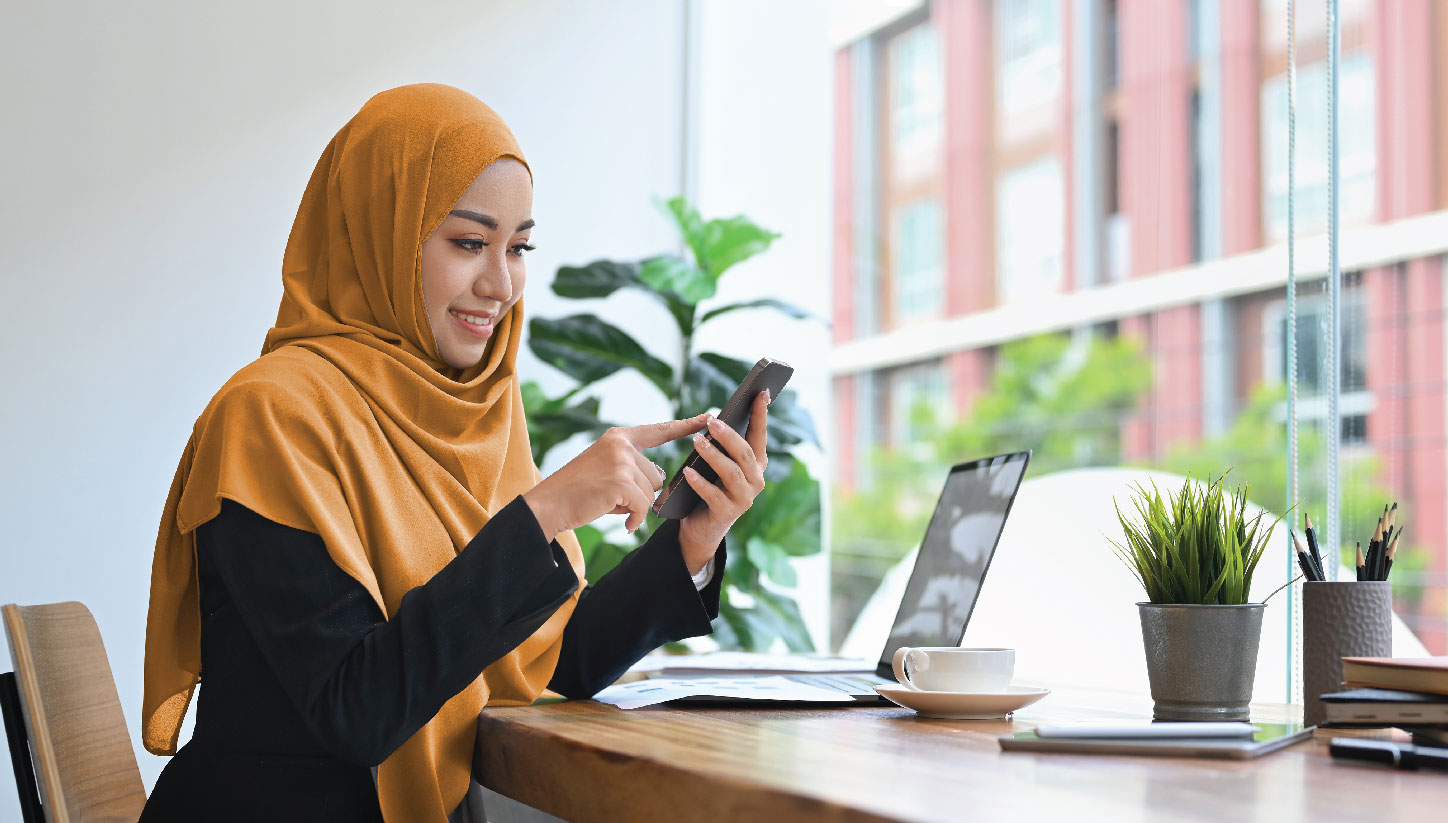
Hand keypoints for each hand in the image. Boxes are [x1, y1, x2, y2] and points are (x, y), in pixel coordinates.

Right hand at [523, 413, 707, 541]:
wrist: (549, 504)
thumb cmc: (579, 491)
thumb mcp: (607, 469)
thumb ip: (633, 467)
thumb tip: (661, 478)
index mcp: (619, 437)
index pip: (659, 431)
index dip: (685, 426)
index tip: (707, 418)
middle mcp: (621, 444)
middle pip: (656, 476)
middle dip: (640, 493)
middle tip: (612, 496)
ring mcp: (621, 462)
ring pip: (650, 493)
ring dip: (634, 506)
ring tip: (608, 504)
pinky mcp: (620, 482)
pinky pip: (643, 506)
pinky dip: (634, 519)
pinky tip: (623, 522)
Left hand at [678, 390, 770, 572]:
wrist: (702, 526)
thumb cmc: (710, 486)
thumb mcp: (717, 463)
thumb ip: (722, 446)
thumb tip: (713, 418)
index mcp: (756, 464)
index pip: (759, 435)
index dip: (761, 414)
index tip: (761, 392)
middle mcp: (756, 480)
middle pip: (744, 453)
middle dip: (729, 435)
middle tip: (712, 421)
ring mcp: (744, 498)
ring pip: (731, 472)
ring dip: (713, 455)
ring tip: (696, 442)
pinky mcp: (728, 513)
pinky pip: (714, 495)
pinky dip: (700, 483)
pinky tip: (688, 473)